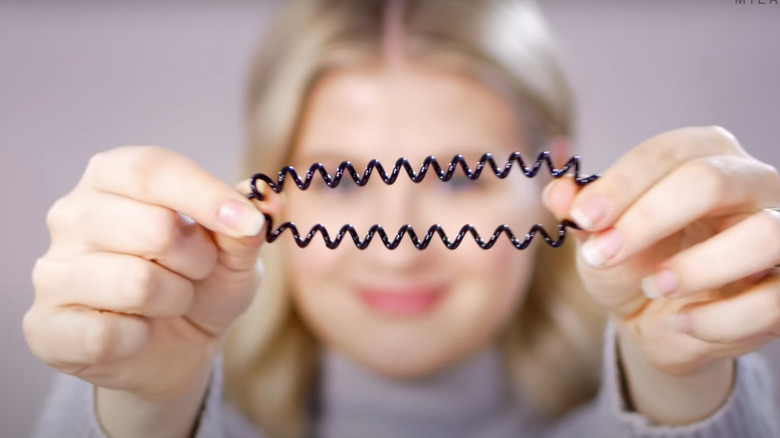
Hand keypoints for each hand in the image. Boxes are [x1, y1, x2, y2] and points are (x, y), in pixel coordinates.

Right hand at [23, 146, 277, 435]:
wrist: (179, 347)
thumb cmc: (202, 282)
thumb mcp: (235, 251)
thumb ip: (245, 224)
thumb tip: (265, 199)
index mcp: (112, 177)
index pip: (152, 169)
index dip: (206, 194)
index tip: (248, 221)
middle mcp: (72, 215)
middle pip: (153, 227)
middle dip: (197, 258)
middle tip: (197, 270)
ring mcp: (52, 270)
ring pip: (136, 283)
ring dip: (174, 299)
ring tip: (170, 300)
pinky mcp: (46, 326)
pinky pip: (108, 333)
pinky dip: (142, 337)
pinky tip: (138, 331)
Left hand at [543, 126, 779, 422]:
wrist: (659, 320)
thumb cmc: (633, 262)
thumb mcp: (599, 236)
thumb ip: (579, 211)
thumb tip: (558, 191)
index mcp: (704, 155)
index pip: (667, 153)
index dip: (620, 184)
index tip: (582, 217)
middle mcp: (752, 183)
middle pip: (713, 180)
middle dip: (650, 218)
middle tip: (605, 253)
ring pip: (764, 235)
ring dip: (697, 267)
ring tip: (654, 285)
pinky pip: (771, 302)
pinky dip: (717, 319)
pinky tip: (681, 322)